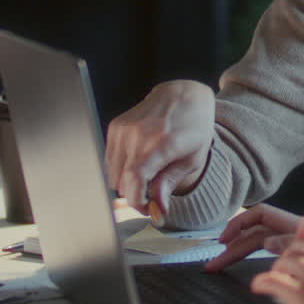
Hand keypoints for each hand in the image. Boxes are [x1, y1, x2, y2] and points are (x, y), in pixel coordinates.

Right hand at [104, 80, 214, 215]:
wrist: (184, 93)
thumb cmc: (194, 126)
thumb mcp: (193, 159)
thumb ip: (170, 183)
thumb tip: (158, 209)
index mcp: (162, 142)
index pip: (135, 179)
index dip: (137, 201)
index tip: (148, 209)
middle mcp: (139, 134)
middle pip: (122, 182)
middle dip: (137, 194)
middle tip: (154, 192)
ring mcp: (124, 129)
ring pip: (113, 175)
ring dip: (128, 182)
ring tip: (149, 174)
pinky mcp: (115, 127)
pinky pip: (109, 161)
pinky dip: (122, 168)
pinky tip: (139, 160)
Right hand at [205, 204, 303, 272]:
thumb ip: (292, 242)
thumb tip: (267, 243)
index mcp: (293, 224)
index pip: (259, 215)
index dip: (239, 223)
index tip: (224, 239)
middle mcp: (289, 231)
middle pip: (252, 234)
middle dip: (231, 246)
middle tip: (212, 264)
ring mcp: (290, 244)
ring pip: (257, 245)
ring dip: (237, 253)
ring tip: (219, 265)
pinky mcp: (293, 257)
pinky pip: (266, 256)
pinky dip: (252, 260)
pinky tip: (244, 270)